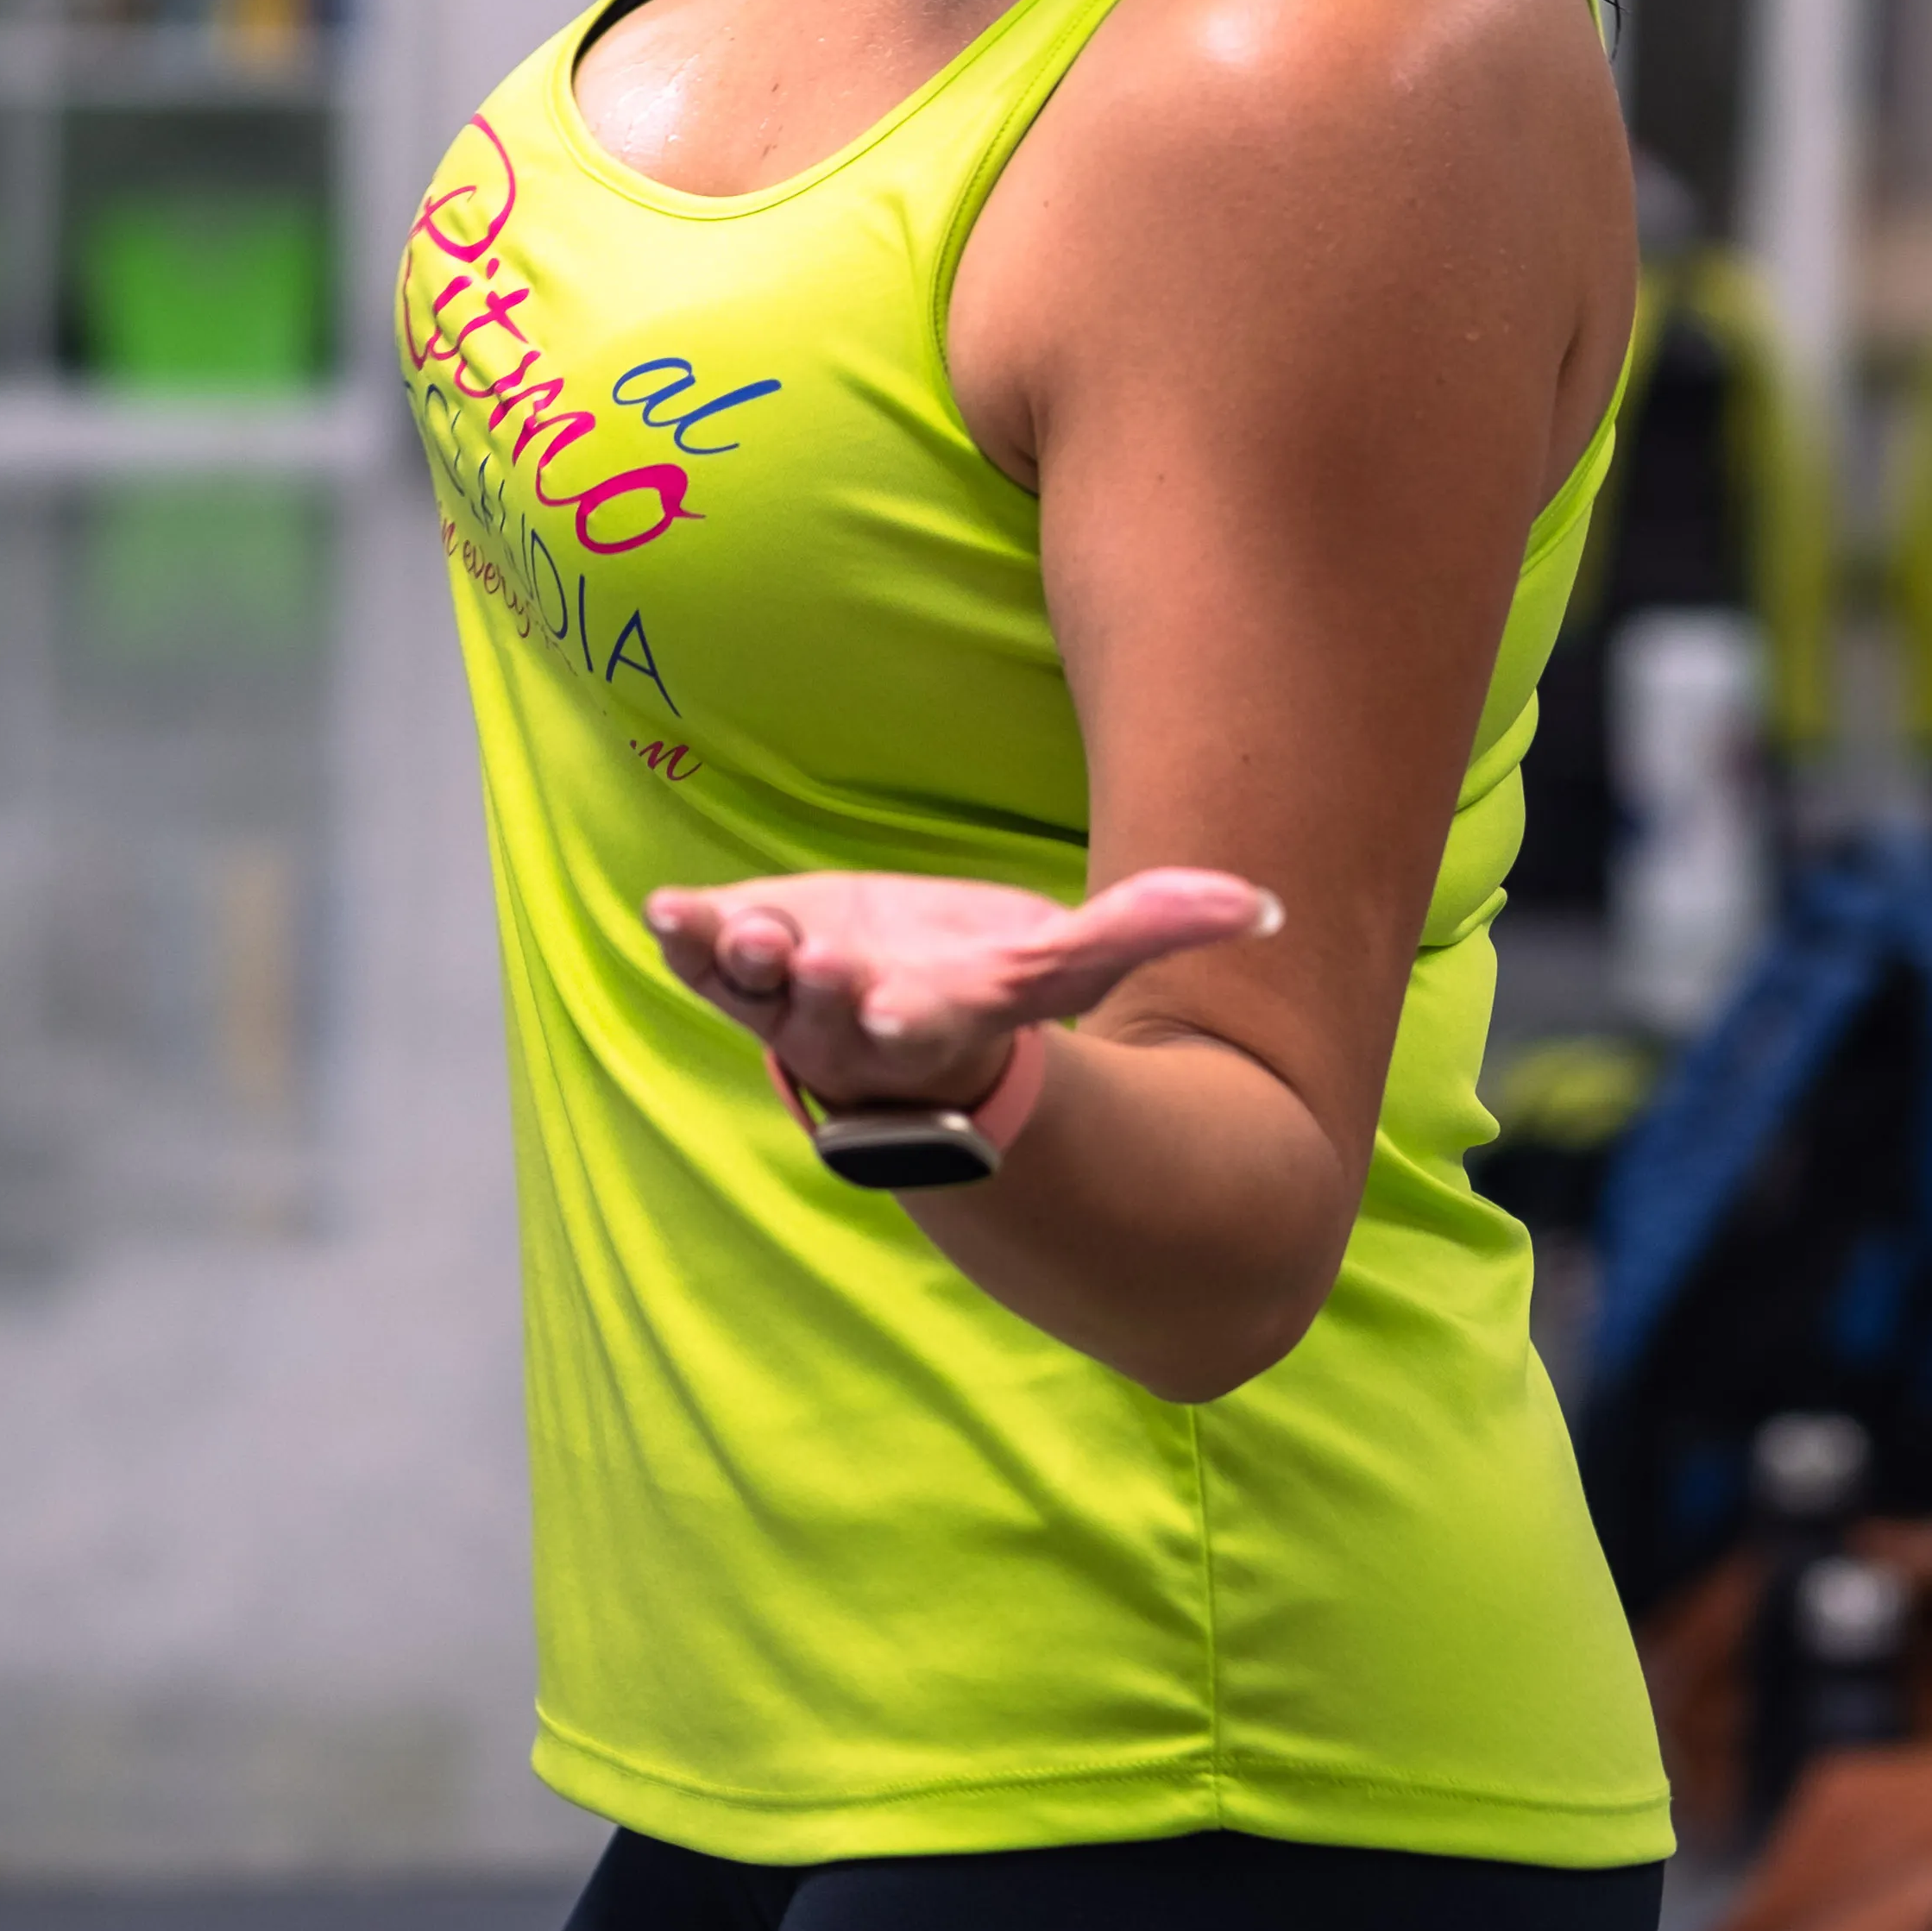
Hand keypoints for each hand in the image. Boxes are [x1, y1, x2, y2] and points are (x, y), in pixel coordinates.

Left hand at [639, 863, 1282, 1129]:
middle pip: (830, 1013)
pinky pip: (699, 958)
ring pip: (754, 989)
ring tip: (734, 929)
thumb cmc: (978, 988)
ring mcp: (784, 997)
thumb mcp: (1061, 962)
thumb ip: (1151, 928)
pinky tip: (665, 909)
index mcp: (936, 1022)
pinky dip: (682, 938)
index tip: (897, 1004)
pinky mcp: (735, 957)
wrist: (884, 1014)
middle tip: (807, 957)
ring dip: (741, 962)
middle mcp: (850, 1023)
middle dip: (817, 988)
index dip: (911, 1016)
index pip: (927, 1025)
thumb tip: (1266, 905)